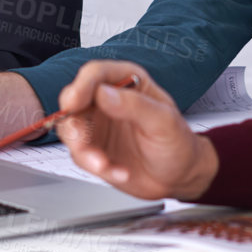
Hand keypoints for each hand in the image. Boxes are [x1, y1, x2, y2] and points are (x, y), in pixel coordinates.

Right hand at [54, 60, 217, 200]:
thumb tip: (104, 93)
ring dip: (83, 150)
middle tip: (81, 141)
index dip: (81, 86)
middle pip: (73, 100)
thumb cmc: (178, 144)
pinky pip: (80, 155)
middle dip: (73, 122)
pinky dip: (96, 166)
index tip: (74, 102)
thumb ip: (134, 105)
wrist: (180, 177)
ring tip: (104, 165)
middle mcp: (108, 99)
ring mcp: (99, 125)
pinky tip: (119, 172)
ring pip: (71, 129)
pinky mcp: (94, 148)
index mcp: (127, 81)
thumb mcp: (163, 122)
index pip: (95, 74)